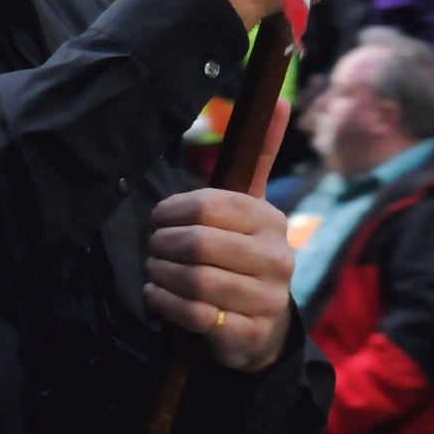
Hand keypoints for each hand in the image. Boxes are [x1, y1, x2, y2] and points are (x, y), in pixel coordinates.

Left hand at [146, 100, 295, 371]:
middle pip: (200, 244)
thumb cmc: (245, 254)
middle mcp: (276, 258)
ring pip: (196, 281)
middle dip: (163, 244)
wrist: (262, 325)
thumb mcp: (252, 206)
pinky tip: (156, 295)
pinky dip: (165, 304)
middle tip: (152, 245)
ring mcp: (266, 299)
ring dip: (161, 274)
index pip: (211, 205)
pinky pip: (195, 317)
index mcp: (271, 219)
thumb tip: (281, 98)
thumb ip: (261, 154)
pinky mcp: (247, 334)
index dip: (173, 210)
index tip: (159, 216)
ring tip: (154, 269)